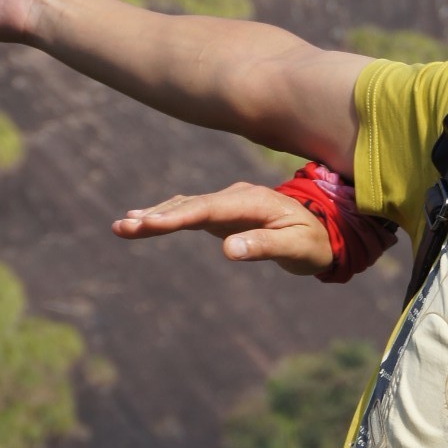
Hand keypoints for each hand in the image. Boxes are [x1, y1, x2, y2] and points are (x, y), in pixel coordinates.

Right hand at [113, 183, 333, 274]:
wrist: (325, 230)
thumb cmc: (312, 242)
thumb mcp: (296, 248)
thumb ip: (264, 247)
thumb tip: (229, 250)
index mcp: (254, 202)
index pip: (210, 209)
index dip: (179, 216)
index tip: (151, 224)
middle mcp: (237, 197)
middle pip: (192, 205)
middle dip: (157, 216)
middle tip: (124, 227)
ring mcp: (228, 203)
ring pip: (187, 206)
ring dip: (156, 215)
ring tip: (123, 226)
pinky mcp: (223, 213)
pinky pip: (190, 212)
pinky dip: (167, 215)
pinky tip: (142, 221)